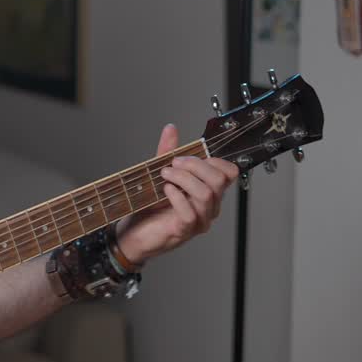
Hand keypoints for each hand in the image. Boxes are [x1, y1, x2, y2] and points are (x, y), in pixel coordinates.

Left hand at [115, 124, 238, 264]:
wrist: (133, 232)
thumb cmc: (150, 207)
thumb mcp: (159, 174)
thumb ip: (168, 152)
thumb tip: (171, 128)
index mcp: (208, 191)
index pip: (229, 173)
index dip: (213, 160)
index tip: (188, 156)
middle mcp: (209, 207)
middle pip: (219, 180)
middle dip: (195, 165)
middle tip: (173, 163)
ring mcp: (199, 220)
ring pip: (206, 194)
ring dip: (183, 178)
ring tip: (165, 174)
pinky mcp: (184, 230)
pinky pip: (190, 213)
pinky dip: (177, 196)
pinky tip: (165, 190)